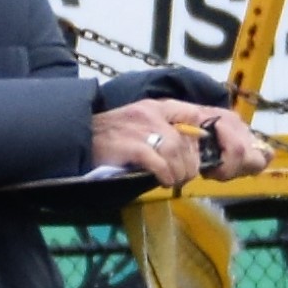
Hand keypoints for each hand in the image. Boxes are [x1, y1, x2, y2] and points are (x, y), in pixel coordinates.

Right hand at [89, 99, 256, 182]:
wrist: (77, 137)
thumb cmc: (113, 137)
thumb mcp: (142, 124)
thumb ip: (167, 131)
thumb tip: (193, 153)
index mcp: (159, 106)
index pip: (197, 113)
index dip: (210, 137)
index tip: (208, 156)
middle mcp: (153, 113)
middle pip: (189, 141)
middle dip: (191, 164)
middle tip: (182, 176)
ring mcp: (141, 128)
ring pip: (177, 154)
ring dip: (178, 173)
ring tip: (170, 180)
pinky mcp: (130, 146)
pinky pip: (159, 164)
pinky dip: (164, 176)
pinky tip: (160, 180)